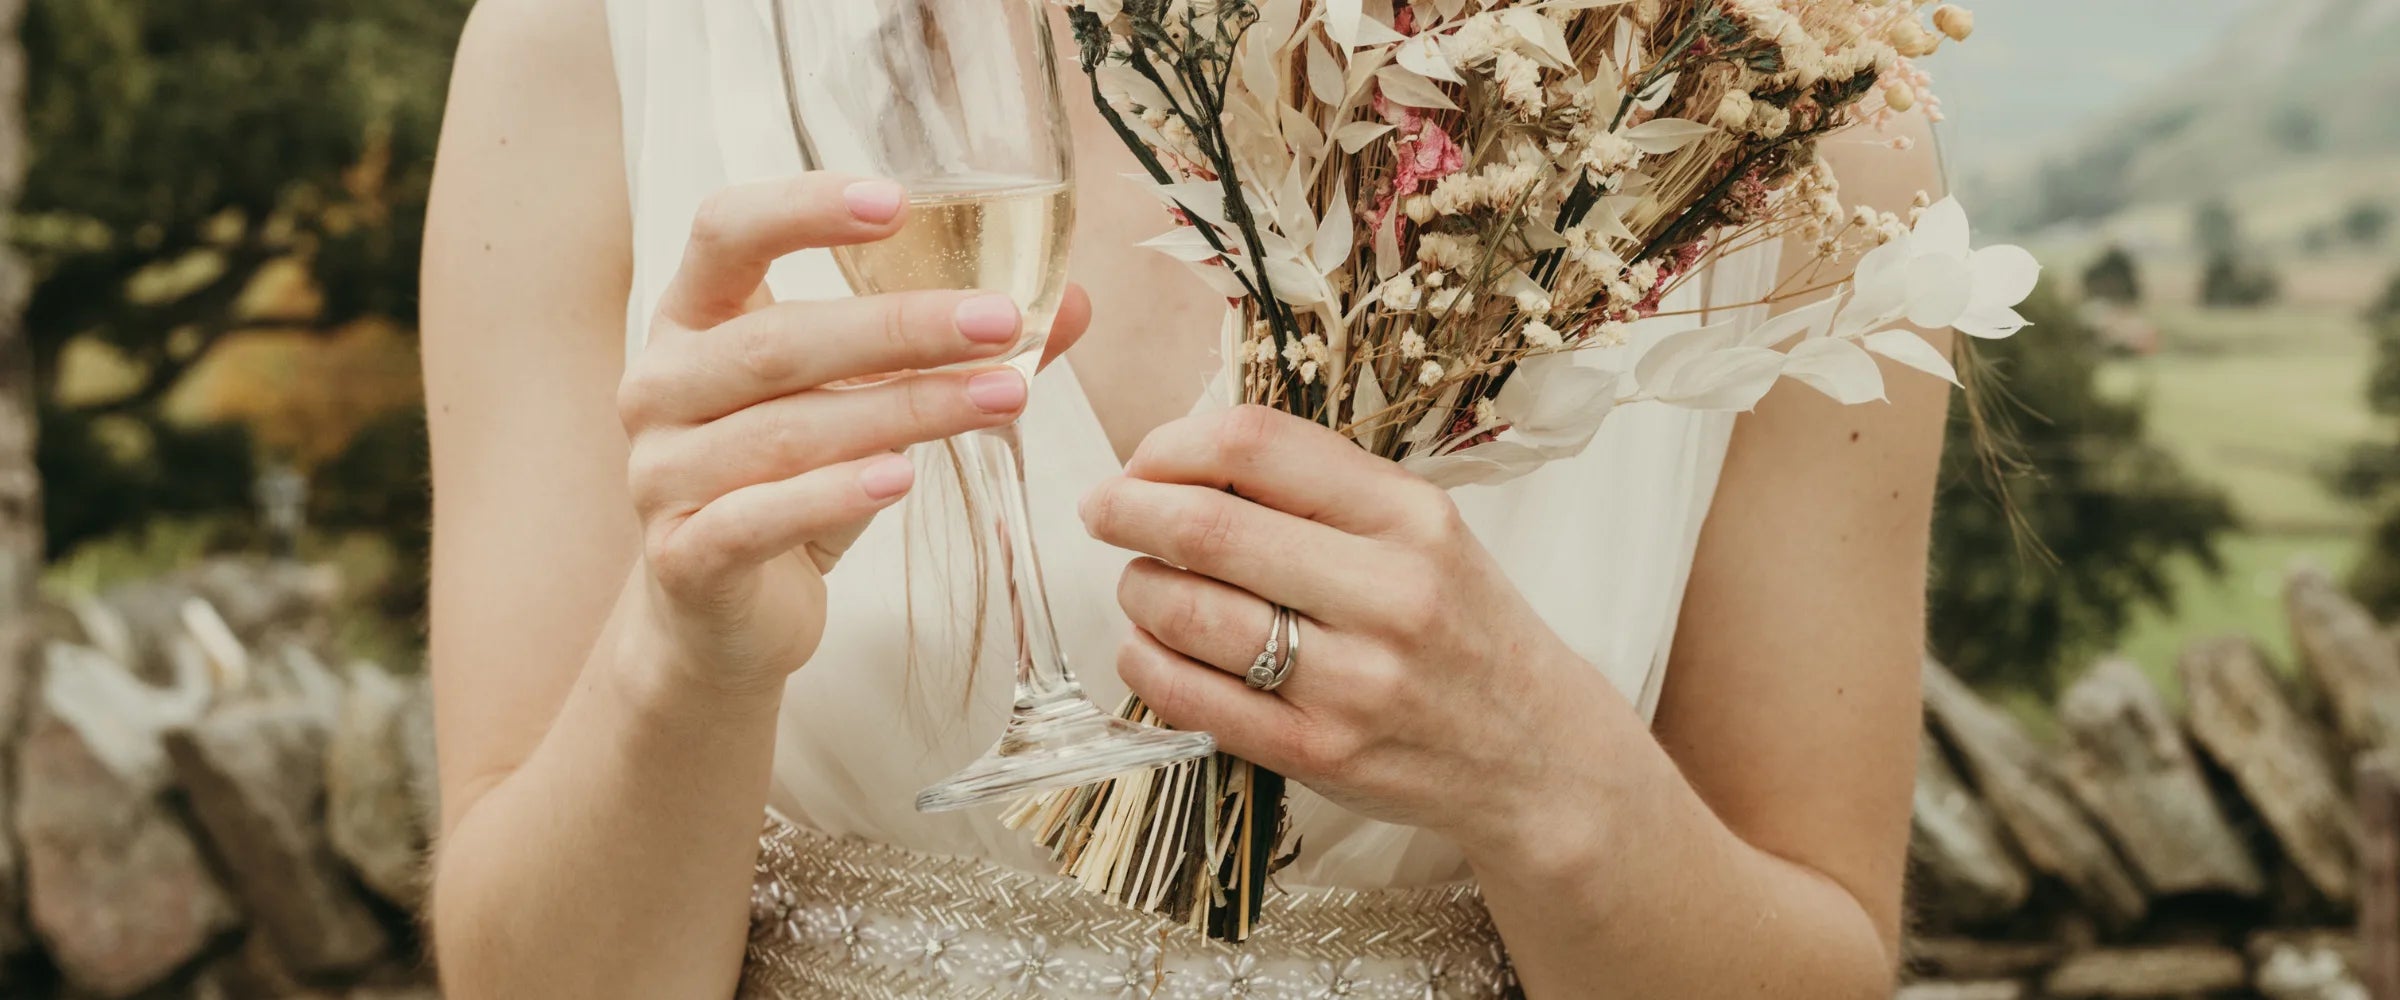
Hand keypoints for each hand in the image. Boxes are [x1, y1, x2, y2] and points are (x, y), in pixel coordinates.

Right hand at [619, 172, 1088, 697]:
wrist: (723, 618)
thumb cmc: (792, 483)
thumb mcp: (863, 401)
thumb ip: (949, 351)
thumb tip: (1071, 302)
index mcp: (693, 319)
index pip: (724, 231)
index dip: (803, 208)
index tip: (898, 202)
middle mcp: (661, 385)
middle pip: (777, 341)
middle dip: (898, 328)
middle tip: (1001, 322)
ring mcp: (661, 474)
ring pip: (785, 431)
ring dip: (904, 411)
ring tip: (1001, 398)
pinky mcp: (682, 558)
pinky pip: (755, 518)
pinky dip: (832, 496)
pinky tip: (901, 479)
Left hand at [1080, 406, 1607, 856]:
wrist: (1535, 754)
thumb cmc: (1461, 625)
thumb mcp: (1423, 531)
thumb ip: (1319, 490)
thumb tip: (1182, 459)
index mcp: (1410, 516)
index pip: (1256, 446)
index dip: (1172, 444)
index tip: (1144, 460)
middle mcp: (1389, 593)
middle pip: (1208, 528)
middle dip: (1127, 511)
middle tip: (1102, 511)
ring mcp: (1354, 681)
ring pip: (1188, 613)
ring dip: (1135, 589)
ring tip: (1138, 583)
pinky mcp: (1320, 753)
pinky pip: (1193, 698)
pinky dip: (1146, 662)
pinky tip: (1146, 645)